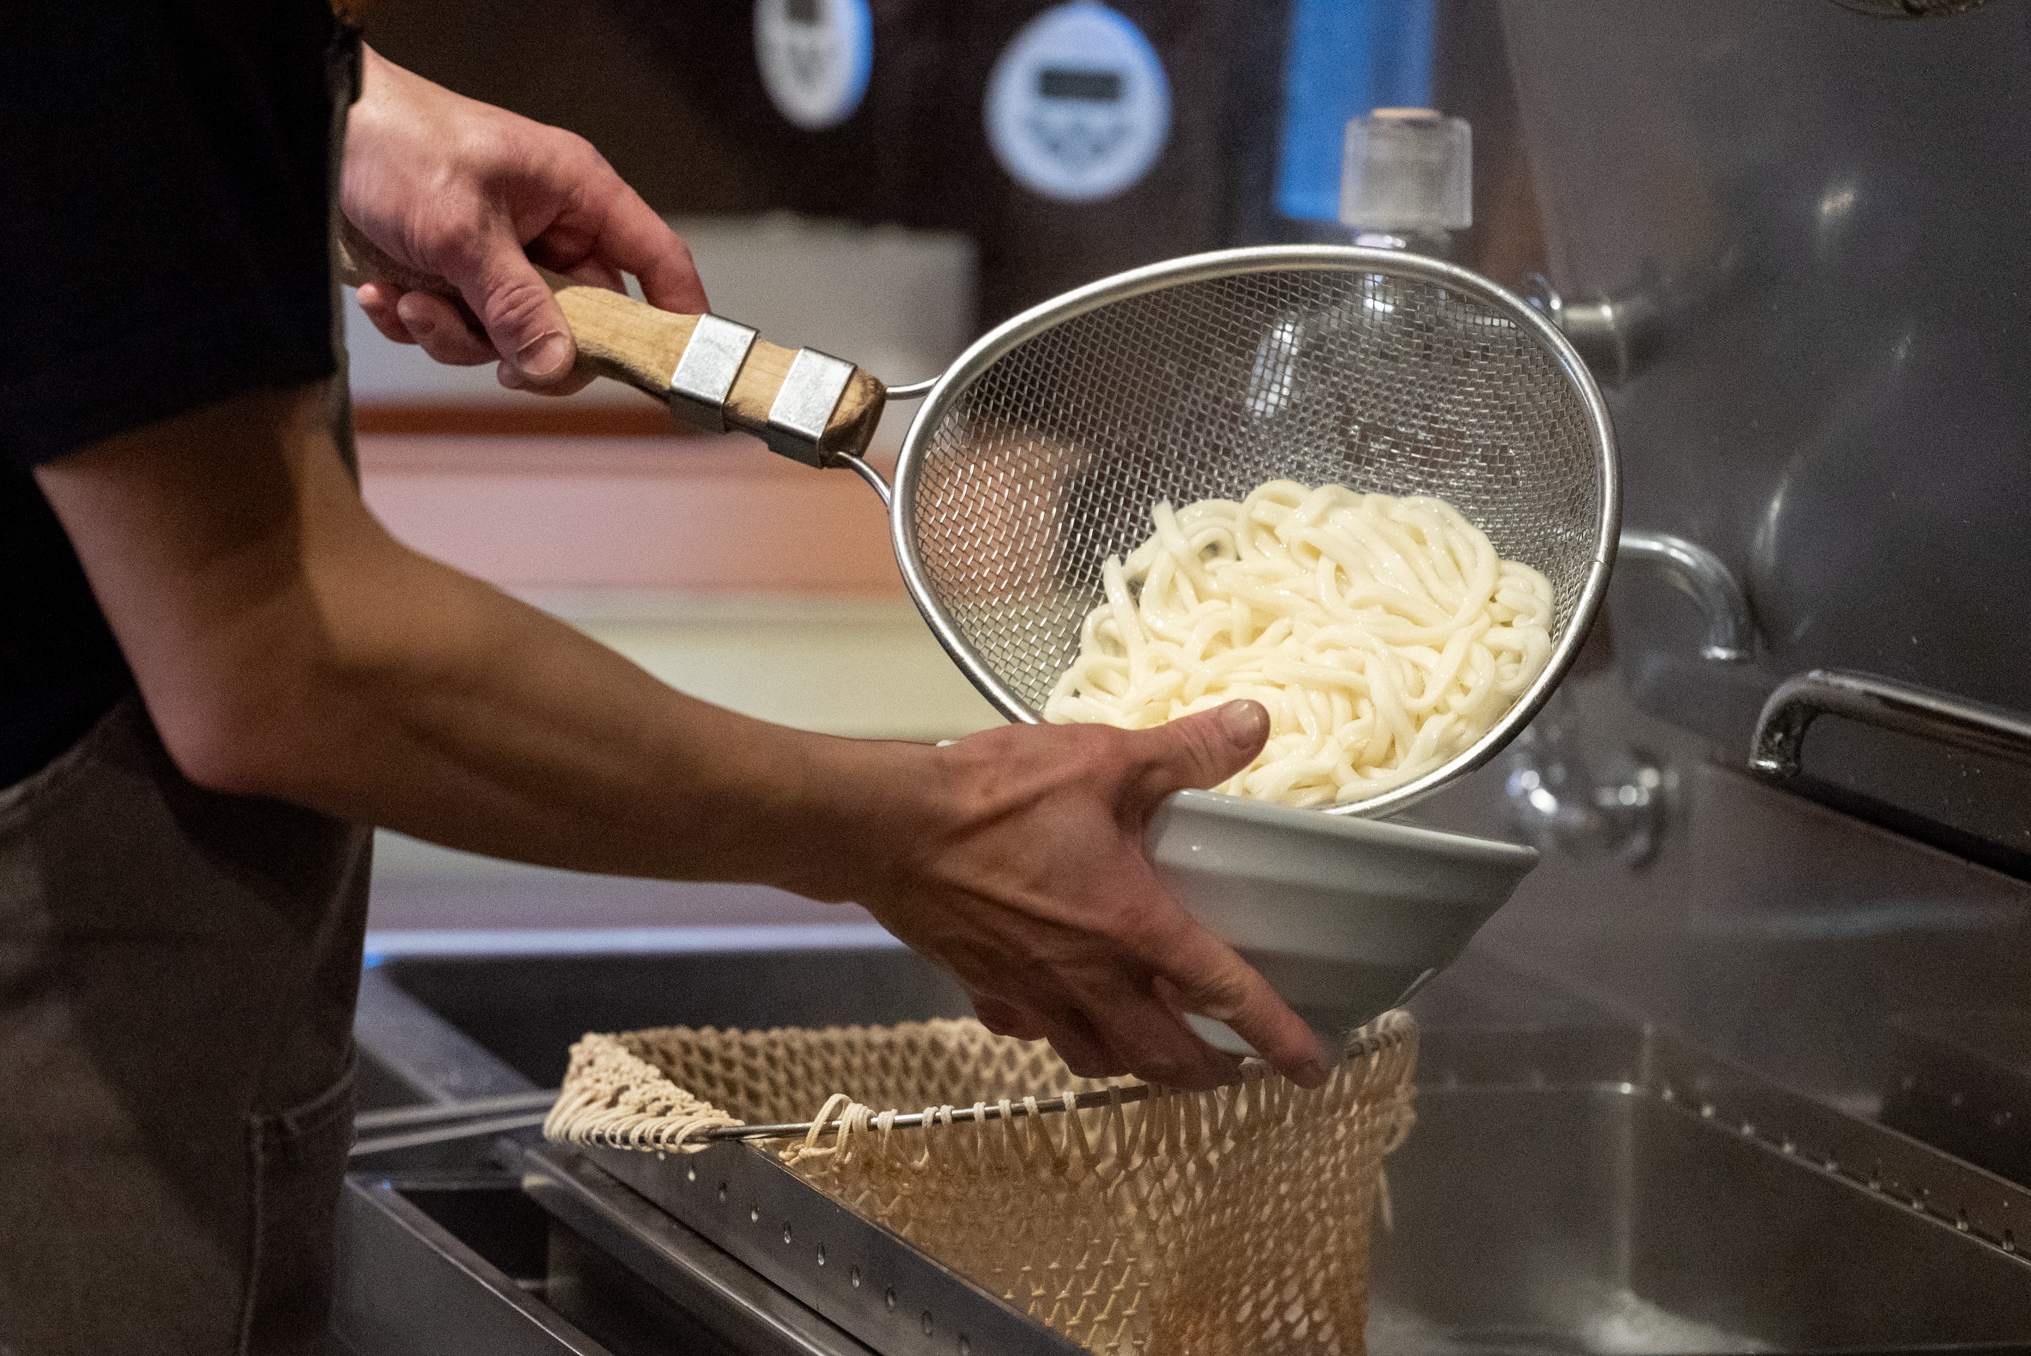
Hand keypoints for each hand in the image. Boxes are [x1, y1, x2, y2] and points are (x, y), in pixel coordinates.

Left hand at [340, 47, 706, 391]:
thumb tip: (556, 367)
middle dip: (521, 342)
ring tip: (409, 301)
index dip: (677, 316)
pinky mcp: (456, 275)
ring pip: (512, 336)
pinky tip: (385, 293)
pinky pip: (460, 328)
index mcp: (576, 195)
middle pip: (580, 322)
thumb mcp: (460, 230)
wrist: (312, 124)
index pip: (657, 260)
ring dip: (454, 334)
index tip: (676, 371)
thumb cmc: (394, 141)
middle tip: (490, 352)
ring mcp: (503, 256)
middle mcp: (548, 229)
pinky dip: (418, 323)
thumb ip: (514, 305)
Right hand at [836, 702, 1331, 1090]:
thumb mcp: (1103, 758)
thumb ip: (1184, 750)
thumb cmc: (995, 794)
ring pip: (1099, 1058)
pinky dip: (1061, 1035)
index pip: (1224, 993)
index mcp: (1132, 926)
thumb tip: (1254, 723)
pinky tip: (1062, 1014)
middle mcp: (1089, 977)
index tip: (1314, 1068)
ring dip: (1139, 1065)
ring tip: (1158, 1052)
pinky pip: (1034, 1033)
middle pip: (1162, 1057)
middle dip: (1207, 1073)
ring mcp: (1033, 993)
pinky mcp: (984, 989)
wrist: (886, 828)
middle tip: (1235, 1069)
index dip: (1276, 1036)